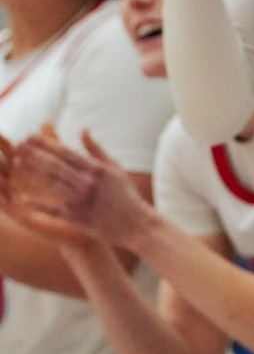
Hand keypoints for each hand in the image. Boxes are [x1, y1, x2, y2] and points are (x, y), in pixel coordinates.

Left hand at [13, 130, 152, 249]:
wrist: (135, 223)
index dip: (46, 144)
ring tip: (17, 161)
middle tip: (18, 145)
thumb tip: (82, 130)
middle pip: (55, 166)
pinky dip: (39, 204)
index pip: (66, 153)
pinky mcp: (76, 218)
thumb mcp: (114, 168)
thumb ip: (96, 149)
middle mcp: (87, 183)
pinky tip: (23, 199)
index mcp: (96, 169)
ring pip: (51, 183)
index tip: (30, 136)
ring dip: (33, 172)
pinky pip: (54, 210)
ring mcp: (80, 200)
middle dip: (35, 154)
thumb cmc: (124, 194)